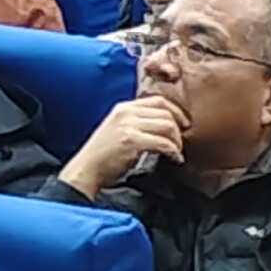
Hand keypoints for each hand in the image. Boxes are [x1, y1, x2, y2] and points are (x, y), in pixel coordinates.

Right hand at [62, 93, 188, 194]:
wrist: (86, 169)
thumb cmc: (104, 155)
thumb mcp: (118, 129)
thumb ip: (137, 122)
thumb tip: (167, 125)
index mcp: (123, 108)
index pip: (158, 101)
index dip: (176, 112)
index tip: (183, 125)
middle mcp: (126, 112)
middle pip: (166, 112)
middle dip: (178, 129)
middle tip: (180, 143)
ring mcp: (128, 125)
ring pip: (168, 126)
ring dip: (177, 141)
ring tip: (176, 152)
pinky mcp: (131, 141)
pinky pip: (163, 142)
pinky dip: (173, 151)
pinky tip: (174, 159)